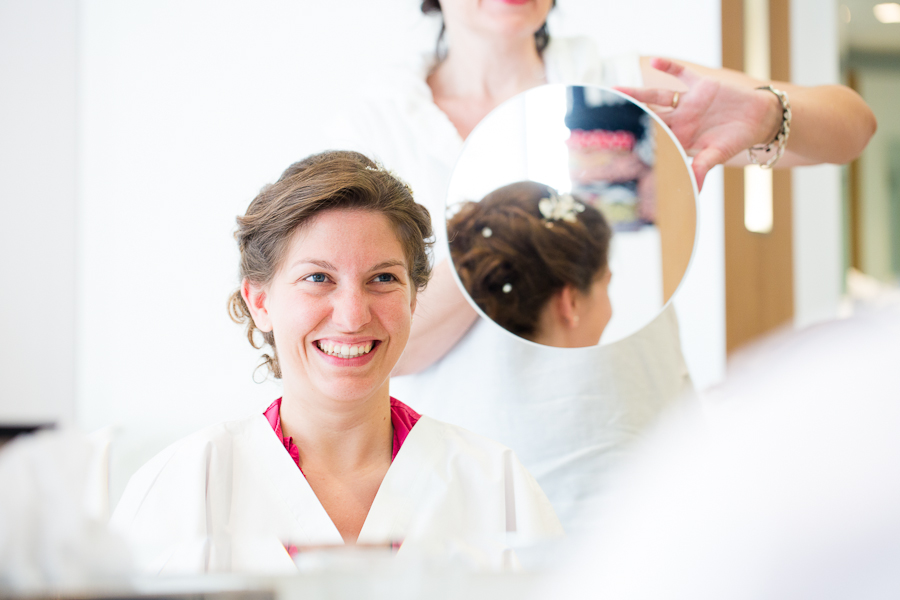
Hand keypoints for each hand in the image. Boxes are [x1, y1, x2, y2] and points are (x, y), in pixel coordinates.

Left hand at [615, 58, 780, 189]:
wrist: (759, 119)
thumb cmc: (737, 140)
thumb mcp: (719, 155)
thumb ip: (703, 168)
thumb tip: (694, 190)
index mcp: (681, 137)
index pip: (654, 139)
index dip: (638, 140)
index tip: (617, 146)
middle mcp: (680, 119)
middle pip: (648, 115)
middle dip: (629, 115)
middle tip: (606, 115)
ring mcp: (688, 101)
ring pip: (657, 95)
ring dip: (638, 91)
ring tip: (616, 88)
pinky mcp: (701, 85)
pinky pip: (682, 73)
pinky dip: (670, 66)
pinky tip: (655, 60)